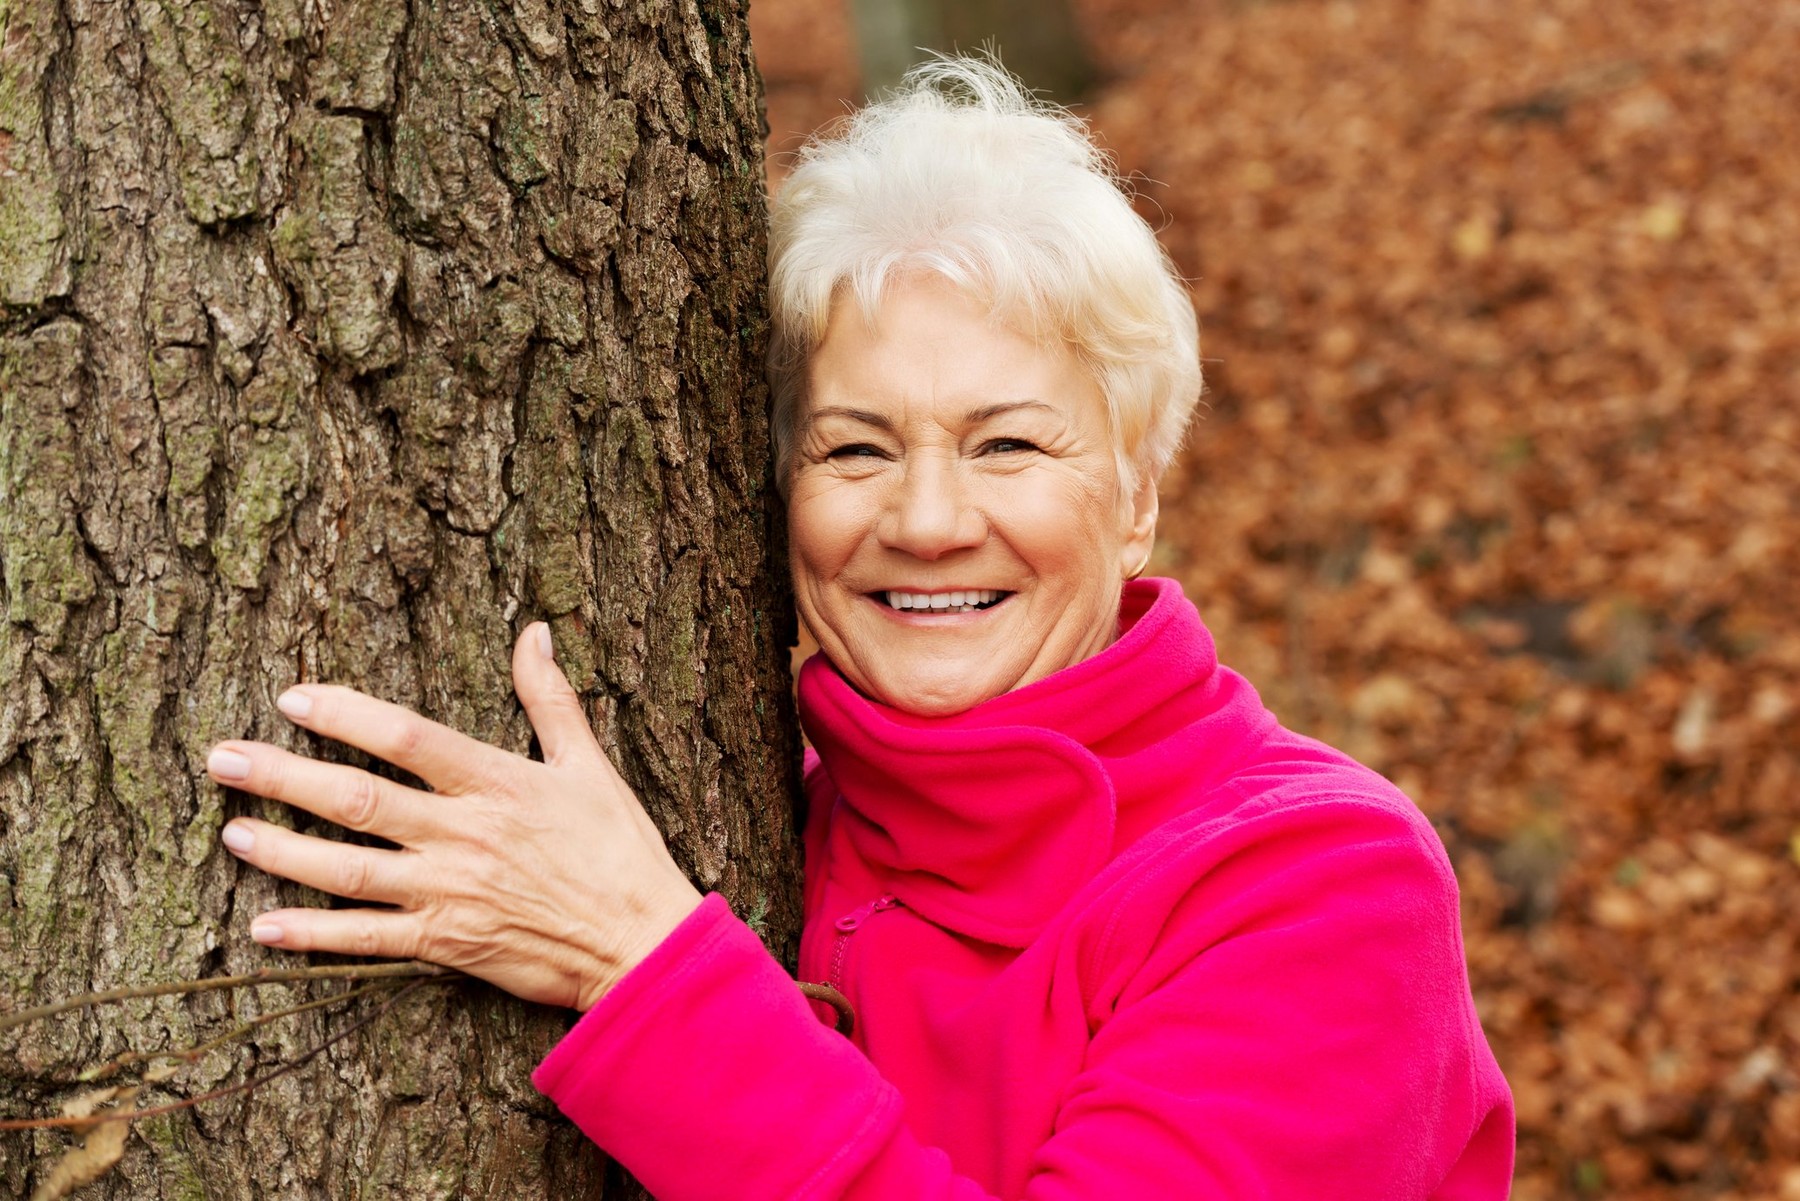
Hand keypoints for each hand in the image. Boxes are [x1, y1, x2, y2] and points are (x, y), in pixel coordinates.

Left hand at [205, 623, 703, 1009]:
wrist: (640, 941)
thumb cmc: (620, 849)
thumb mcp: (590, 764)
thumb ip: (550, 698)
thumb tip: (534, 632)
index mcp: (496, 783)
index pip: (406, 738)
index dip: (345, 715)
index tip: (293, 697)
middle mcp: (463, 836)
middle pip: (357, 800)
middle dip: (283, 776)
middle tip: (222, 758)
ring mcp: (448, 893)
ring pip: (348, 869)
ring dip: (283, 851)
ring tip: (232, 832)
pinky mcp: (445, 944)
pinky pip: (367, 940)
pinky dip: (313, 936)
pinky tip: (265, 927)